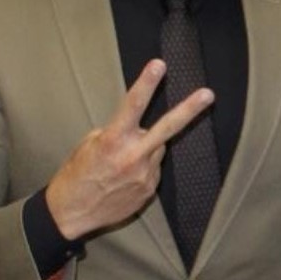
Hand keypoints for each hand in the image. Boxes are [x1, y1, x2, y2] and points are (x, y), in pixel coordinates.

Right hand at [46, 59, 213, 239]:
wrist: (71, 214)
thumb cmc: (76, 174)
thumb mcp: (88, 145)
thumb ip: (116, 132)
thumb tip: (137, 128)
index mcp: (112, 141)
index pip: (132, 106)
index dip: (146, 83)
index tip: (159, 65)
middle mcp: (132, 157)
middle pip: (167, 128)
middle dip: (189, 110)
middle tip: (208, 94)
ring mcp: (144, 175)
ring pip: (157, 149)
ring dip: (145, 148)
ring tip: (121, 162)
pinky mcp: (149, 189)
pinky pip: (152, 168)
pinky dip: (142, 167)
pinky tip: (123, 178)